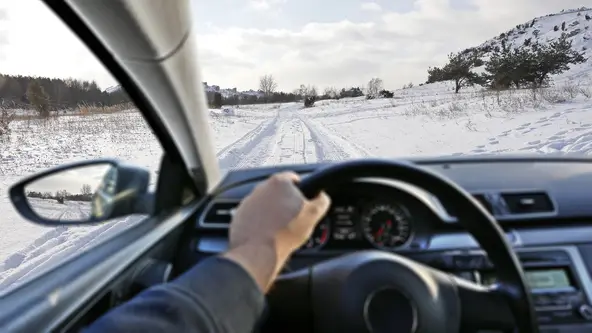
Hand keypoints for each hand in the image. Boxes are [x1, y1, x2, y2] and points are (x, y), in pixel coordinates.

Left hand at [222, 172, 329, 291]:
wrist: (258, 253)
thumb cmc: (285, 233)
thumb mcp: (313, 215)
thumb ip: (321, 201)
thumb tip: (322, 197)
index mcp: (279, 182)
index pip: (294, 179)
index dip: (303, 191)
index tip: (304, 202)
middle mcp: (260, 188)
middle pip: (278, 192)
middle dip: (286, 202)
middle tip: (294, 218)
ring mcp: (247, 201)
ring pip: (265, 204)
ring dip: (272, 212)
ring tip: (280, 228)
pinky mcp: (239, 215)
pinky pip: (253, 216)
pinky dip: (260, 222)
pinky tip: (268, 233)